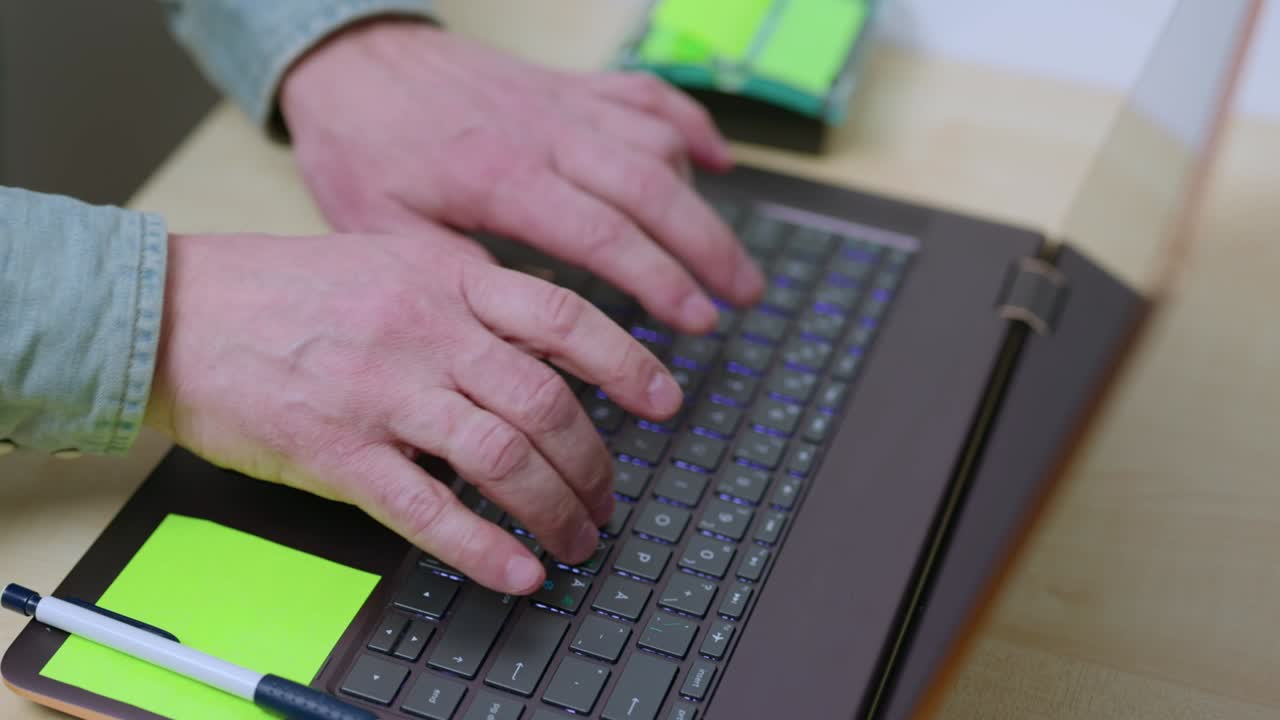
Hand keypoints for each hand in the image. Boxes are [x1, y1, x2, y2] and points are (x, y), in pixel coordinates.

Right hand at [147, 229, 682, 594]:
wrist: (179, 312)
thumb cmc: (286, 289)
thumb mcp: (391, 261)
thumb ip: (469, 295)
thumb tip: (551, 342)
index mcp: (446, 279)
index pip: (565, 320)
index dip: (628, 365)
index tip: (666, 401)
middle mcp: (426, 332)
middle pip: (546, 403)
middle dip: (595, 464)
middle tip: (611, 499)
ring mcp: (383, 393)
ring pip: (501, 458)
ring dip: (554, 509)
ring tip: (577, 540)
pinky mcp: (339, 454)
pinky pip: (429, 510)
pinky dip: (484, 548)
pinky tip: (518, 572)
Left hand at [278, 19, 765, 334]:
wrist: (352, 58)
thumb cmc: (362, 146)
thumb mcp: (384, 228)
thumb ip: (454, 278)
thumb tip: (509, 336)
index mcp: (501, 177)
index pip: (603, 234)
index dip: (660, 280)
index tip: (698, 320)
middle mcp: (546, 134)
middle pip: (653, 190)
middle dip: (709, 249)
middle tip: (744, 298)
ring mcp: (563, 104)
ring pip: (659, 144)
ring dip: (705, 202)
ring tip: (731, 258)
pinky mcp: (568, 86)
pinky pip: (646, 95)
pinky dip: (691, 124)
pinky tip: (716, 160)